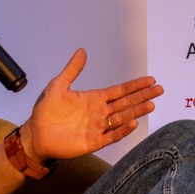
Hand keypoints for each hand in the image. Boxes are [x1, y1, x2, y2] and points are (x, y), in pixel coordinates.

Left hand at [21, 49, 162, 161]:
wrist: (35, 134)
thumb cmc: (45, 111)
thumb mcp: (58, 86)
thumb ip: (72, 70)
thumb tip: (82, 51)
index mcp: (94, 99)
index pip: (120, 91)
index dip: (135, 86)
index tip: (150, 80)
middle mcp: (100, 113)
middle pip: (126, 103)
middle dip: (143, 96)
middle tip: (159, 90)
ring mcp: (98, 128)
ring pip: (122, 118)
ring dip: (137, 112)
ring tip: (151, 105)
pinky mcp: (93, 142)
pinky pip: (112, 136)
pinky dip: (123, 130)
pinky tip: (133, 123)